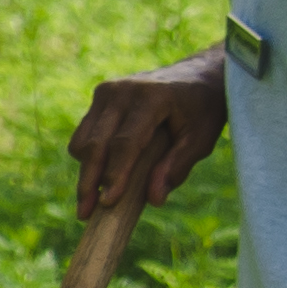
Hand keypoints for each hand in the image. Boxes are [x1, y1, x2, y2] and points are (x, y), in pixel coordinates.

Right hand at [70, 52, 226, 220]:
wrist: (197, 74)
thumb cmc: (203, 109)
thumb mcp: (201, 139)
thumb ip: (177, 167)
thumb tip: (153, 199)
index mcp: (152, 97)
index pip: (126, 143)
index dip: (115, 175)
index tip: (108, 203)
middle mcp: (122, 91)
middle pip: (96, 143)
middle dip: (89, 181)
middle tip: (85, 213)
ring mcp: (107, 91)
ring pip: (83, 140)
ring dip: (86, 171)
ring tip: (94, 198)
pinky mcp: (100, 97)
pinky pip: (84, 134)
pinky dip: (88, 158)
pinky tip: (101, 174)